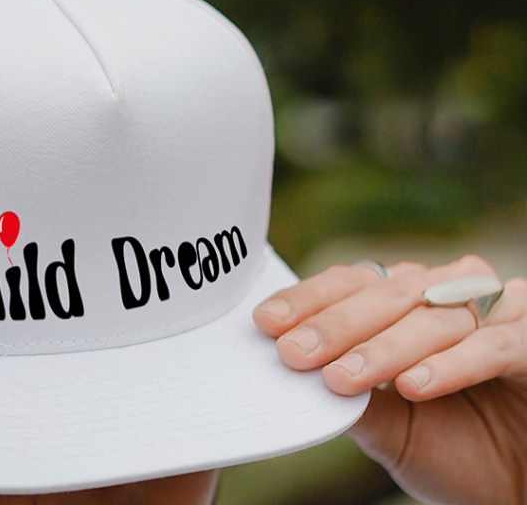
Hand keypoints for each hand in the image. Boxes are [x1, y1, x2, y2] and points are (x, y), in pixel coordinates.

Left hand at [254, 256, 526, 503]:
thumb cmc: (454, 449)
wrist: (517, 489)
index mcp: (405, 304)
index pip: (351, 284)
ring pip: (433, 317)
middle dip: (335, 325)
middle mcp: (448, 296)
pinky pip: (494, 345)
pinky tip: (414, 386)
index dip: (309, 299)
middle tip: (294, 353)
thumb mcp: (390, 428)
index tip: (266, 323)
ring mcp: (496, 314)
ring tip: (344, 377)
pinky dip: (452, 364)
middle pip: (386, 293)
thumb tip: (291, 373)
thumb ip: (351, 397)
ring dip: (384, 348)